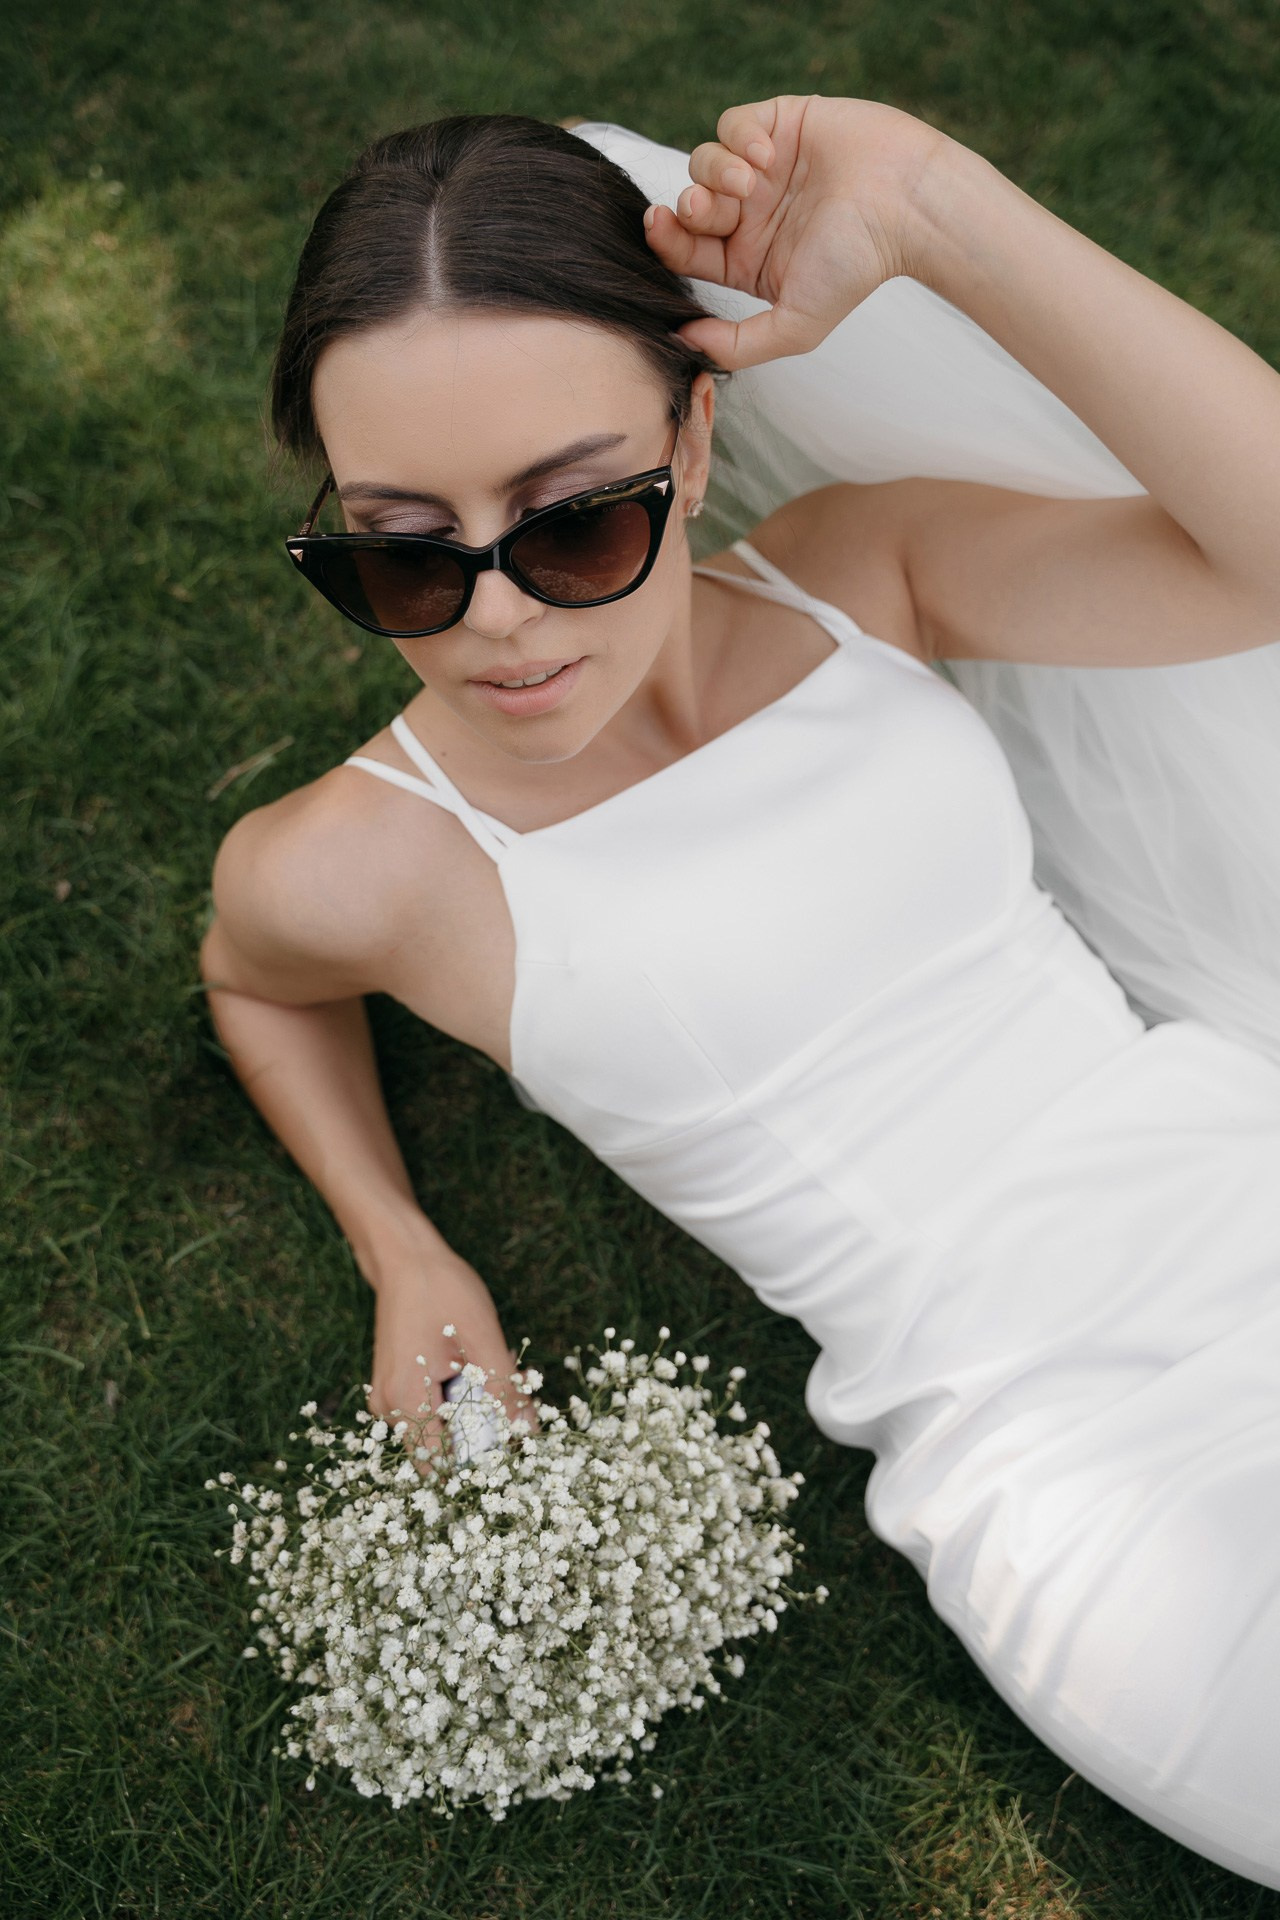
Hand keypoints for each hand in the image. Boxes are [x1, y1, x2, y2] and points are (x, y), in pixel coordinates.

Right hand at [367, 1251, 536, 1467]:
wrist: (405, 1258)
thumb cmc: (442, 1290)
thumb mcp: (482, 1337)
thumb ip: (505, 1389)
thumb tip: (527, 1432)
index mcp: (407, 1400)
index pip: (443, 1463)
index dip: (481, 1461)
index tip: (511, 1440)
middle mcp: (389, 1409)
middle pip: (443, 1448)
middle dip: (482, 1429)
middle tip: (507, 1388)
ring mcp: (388, 1400)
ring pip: (440, 1428)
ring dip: (473, 1410)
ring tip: (489, 1365)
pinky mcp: (395, 1389)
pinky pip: (431, 1409)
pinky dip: (459, 1397)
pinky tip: (472, 1363)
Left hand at [643, 93, 949, 369]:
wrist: (904, 207)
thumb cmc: (856, 268)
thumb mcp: (795, 326)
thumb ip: (737, 344)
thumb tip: (681, 341)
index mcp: (747, 259)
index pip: (687, 249)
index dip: (665, 238)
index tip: (659, 226)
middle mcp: (751, 214)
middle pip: (690, 203)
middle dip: (689, 205)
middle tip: (704, 208)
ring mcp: (763, 167)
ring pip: (705, 161)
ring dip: (716, 171)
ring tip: (750, 182)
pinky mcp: (779, 124)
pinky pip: (733, 123)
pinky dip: (739, 136)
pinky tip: (767, 155)